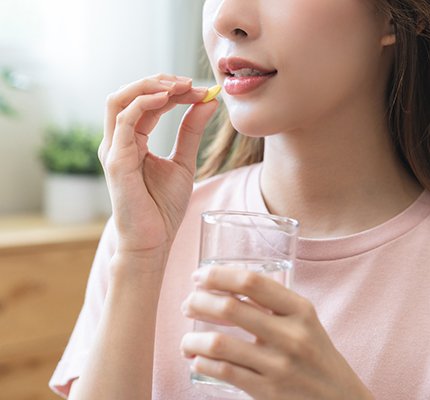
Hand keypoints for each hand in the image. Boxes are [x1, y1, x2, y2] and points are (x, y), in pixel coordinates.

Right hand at [99, 74, 217, 259]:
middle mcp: (118, 141)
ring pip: (120, 99)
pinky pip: (124, 119)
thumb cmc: (163, 207)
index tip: (202, 91)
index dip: (174, 92)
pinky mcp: (116, 160)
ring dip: (151, 86)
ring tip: (181, 86)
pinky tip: (169, 98)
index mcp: (132, 141)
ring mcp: (113, 149)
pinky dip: (145, 102)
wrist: (153, 240)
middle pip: (129, 94)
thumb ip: (190, 132)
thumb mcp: (183, 162)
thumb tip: (208, 102)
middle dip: (160, 82)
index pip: (148, 104)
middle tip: (190, 83)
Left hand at [181, 266, 373, 399]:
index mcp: (300, 309)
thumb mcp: (304, 320)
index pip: (251, 282)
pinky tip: (197, 359)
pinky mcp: (268, 392)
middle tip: (188, 304)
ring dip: (192, 338)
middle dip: (198, 301)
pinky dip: (202, 363)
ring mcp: (279, 365)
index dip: (218, 275)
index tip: (199, 276)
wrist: (341, 399)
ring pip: (219, 343)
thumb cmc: (315, 352)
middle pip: (230, 308)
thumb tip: (225, 287)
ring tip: (187, 339)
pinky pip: (224, 372)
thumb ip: (273, 303)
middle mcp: (291, 334)